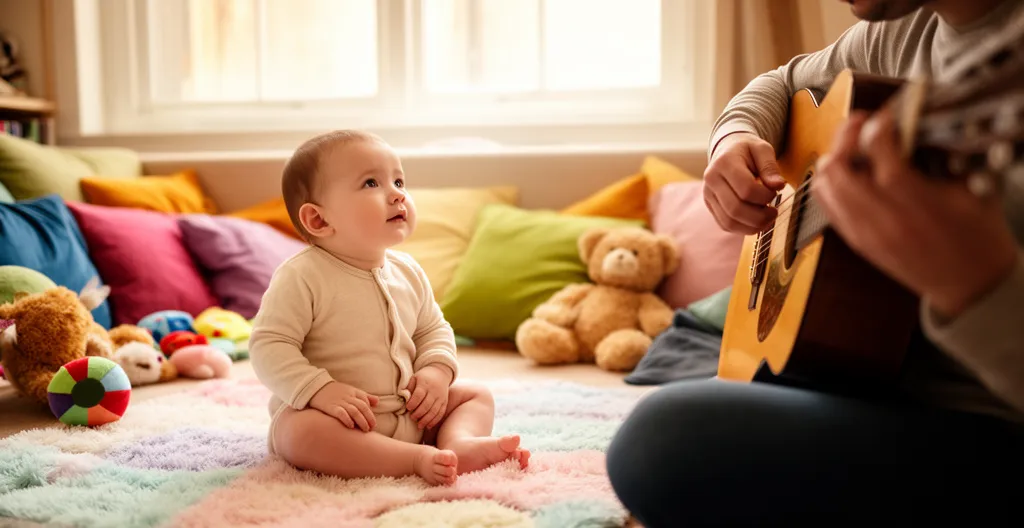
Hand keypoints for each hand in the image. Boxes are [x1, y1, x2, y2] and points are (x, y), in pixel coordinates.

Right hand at [309, 381, 378, 431]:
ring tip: (365, 430)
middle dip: (369, 418)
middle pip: (362, 407)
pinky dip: (347, 419)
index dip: (370, 413)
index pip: (365, 402)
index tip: (373, 423)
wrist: (315, 387)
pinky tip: (351, 426)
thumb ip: (364, 396)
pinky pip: (340, 413)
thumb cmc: (335, 391)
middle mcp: (348, 396)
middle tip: (372, 428)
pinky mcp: (330, 407)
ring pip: (354, 411)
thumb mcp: (351, 390)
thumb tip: (377, 402)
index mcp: (353, 392)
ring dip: (361, 421)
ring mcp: (339, 401)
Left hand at [405, 364, 452, 429]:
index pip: (419, 394)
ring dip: (426, 420)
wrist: (440, 373)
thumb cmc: (423, 377)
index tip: (408, 408)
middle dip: (419, 413)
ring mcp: (441, 397)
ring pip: (434, 411)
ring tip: (419, 426)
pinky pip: (440, 413)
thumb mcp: (415, 378)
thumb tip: (403, 399)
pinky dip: (434, 421)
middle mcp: (434, 390)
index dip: (413, 402)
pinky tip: (428, 426)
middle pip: (427, 404)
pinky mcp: (445, 402)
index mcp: (425, 383)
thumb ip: (409, 388)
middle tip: (412, 418)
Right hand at [703, 132, 787, 233]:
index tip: (775, 192)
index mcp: (724, 163)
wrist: (727, 150)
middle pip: (735, 209)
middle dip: (760, 216)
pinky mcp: (710, 206)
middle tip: (774, 212)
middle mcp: (711, 180)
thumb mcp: (762, 150)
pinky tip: (756, 221)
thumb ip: (770, 167)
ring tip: (767, 219)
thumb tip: (778, 186)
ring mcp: (708, 195)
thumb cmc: (747, 150)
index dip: (765, 196)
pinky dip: (743, 228)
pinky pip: (726, 225)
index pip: (746, 189)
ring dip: (752, 226)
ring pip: (729, 221)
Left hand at [812, 109, 1019, 319]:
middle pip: (839, 168)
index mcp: (917, 204)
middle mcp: (884, 219)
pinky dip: (830, 183)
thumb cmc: (978, 235)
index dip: (877, 127)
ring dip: (834, 158)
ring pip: (825, 186)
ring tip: (852, 145)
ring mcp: (865, 233)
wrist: (970, 285)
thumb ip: (943, 155)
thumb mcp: (973, 189)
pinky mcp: (857, 242)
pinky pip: (827, 206)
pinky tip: (846, 172)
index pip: (879, 153)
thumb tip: (917, 122)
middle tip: (861, 123)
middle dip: (846, 136)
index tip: (886, 116)